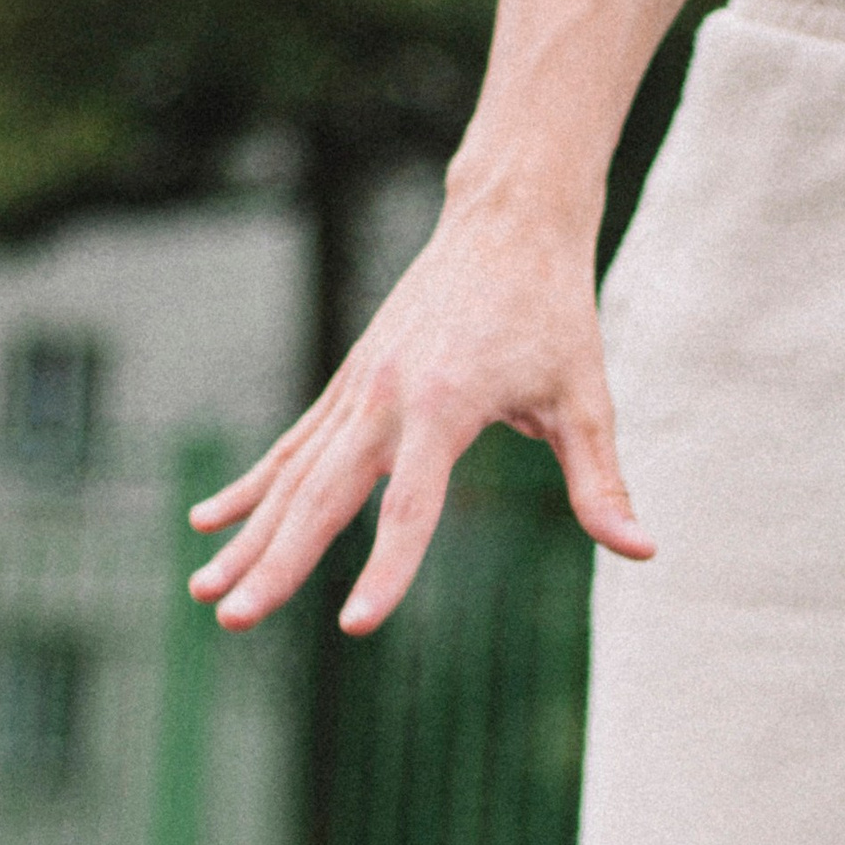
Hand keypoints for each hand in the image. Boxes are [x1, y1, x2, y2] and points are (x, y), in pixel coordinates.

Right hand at [186, 191, 653, 634]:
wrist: (507, 220)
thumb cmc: (553, 312)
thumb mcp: (587, 398)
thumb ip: (602, 481)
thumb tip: (642, 548)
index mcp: (442, 405)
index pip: (409, 509)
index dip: (385, 571)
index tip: (356, 624)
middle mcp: (385, 396)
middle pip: (320, 497)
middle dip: (276, 564)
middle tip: (232, 618)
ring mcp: (358, 387)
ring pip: (291, 476)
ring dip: (247, 536)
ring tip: (203, 591)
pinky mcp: (349, 382)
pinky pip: (291, 446)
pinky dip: (251, 487)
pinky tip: (209, 524)